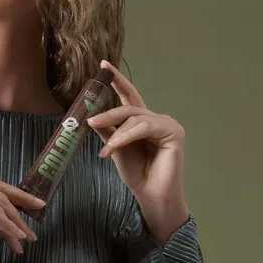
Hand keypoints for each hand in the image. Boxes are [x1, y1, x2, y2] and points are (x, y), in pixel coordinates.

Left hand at [87, 61, 187, 210]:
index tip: (103, 65)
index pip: (129, 96)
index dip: (117, 81)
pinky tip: (116, 147)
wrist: (151, 196)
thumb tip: (91, 116)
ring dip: (116, 133)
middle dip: (107, 113)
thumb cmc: (136, 174)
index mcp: (142, 121)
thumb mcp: (115, 148)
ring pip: (136, 118)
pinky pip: (145, 127)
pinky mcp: (174, 132)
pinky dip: (128, 136)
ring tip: (106, 150)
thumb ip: (107, 130)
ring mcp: (167, 124)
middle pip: (129, 108)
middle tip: (89, 121)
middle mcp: (156, 119)